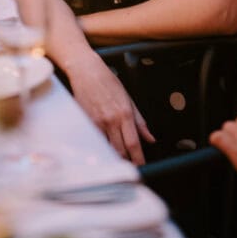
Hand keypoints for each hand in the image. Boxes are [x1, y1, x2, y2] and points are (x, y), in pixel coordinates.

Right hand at [66, 51, 154, 165]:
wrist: (87, 72)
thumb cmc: (108, 82)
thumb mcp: (128, 99)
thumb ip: (140, 121)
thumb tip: (150, 138)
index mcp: (125, 114)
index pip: (133, 143)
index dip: (138, 158)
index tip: (141, 165)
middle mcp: (111, 120)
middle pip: (120, 150)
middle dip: (126, 161)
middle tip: (130, 164)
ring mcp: (97, 123)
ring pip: (107, 148)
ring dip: (114, 156)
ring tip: (118, 158)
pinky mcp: (86, 123)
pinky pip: (95, 141)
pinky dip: (101, 147)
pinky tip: (104, 148)